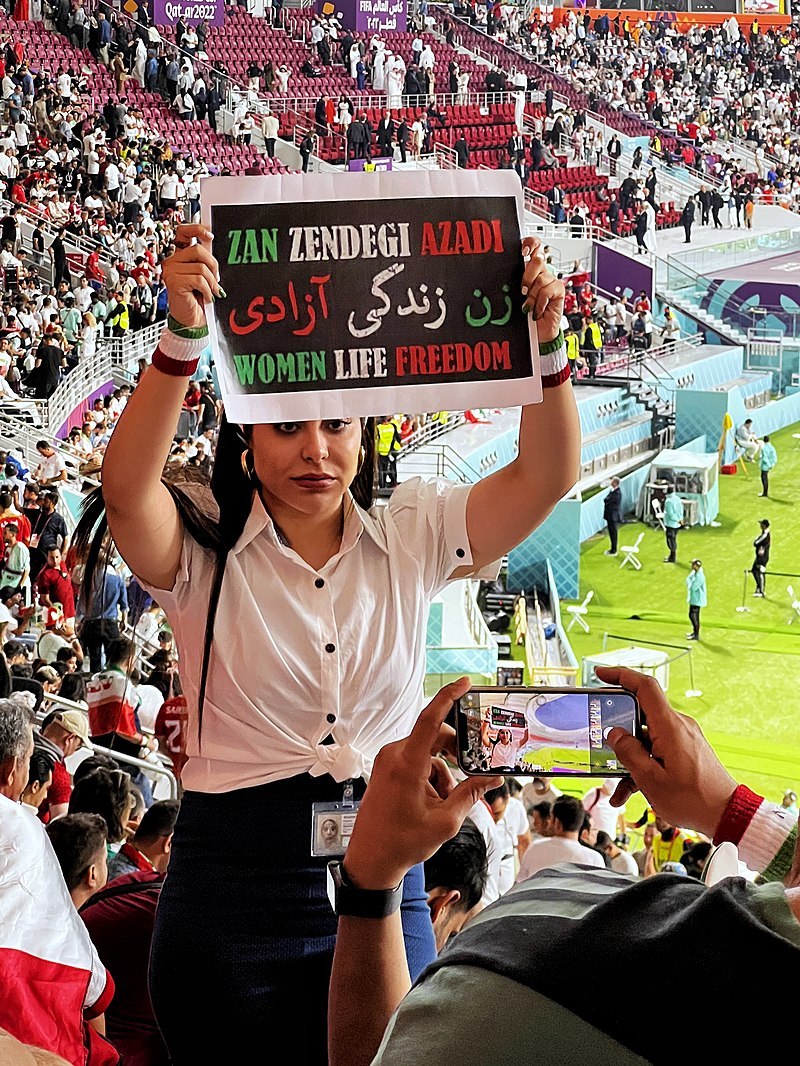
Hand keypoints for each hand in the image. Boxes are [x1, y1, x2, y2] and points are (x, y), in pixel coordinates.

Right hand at [161, 224, 221, 329]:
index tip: (210, 236)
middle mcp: (172, 261)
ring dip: (212, 282)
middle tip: (216, 279)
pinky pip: (199, 279)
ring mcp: (170, 271)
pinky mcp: (173, 281)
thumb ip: (205, 262)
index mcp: (179, 257)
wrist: (191, 321)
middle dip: (213, 265)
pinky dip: (208, 290)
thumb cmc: (197, 300)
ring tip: (212, 291)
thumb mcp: (203, 277)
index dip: (196, 229)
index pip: (183, 232)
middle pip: (198, 250)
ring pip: (201, 266)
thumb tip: (212, 246)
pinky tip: (207, 297)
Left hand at [343, 678, 501, 889]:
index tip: (465, 682)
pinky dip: (430, 776)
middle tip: (473, 767)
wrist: (371, 861)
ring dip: (444, 771)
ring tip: (447, 802)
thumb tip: (492, 779)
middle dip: (456, 752)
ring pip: (428, 753)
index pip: (430, 719)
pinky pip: (416, 762)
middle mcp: (394, 756)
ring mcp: (388, 763)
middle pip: (434, 737)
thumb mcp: (445, 820)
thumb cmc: (401, 842)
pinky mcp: (386, 770)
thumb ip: (470, 794)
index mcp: (407, 763)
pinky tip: (434, 802)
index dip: (449, 696)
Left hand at [521, 236, 563, 343]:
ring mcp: (551, 280)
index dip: (530, 243)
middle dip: (527, 276)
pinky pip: (548, 290)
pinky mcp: (559, 290)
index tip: (523, 251)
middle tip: (523, 290)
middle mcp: (541, 272)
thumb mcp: (514, 295)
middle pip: (537, 260)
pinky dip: (540, 303)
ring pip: (542, 278)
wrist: (535, 333)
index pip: (533, 246)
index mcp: (528, 269)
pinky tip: (537, 310)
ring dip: (532, 296)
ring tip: (528, 306)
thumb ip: (514, 281)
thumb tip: (503, 269)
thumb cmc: (522, 314)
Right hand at [598, 666, 737, 837]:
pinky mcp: (685, 750)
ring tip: (617, 786)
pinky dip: (643, 767)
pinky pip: (656, 750)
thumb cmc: (694, 799)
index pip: (644, 686)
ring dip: (629, 759)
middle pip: (639, 714)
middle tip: (599, 741)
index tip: (600, 674)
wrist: (727, 814)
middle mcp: (677, 726)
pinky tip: (630, 792)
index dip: (621, 675)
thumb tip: (614, 734)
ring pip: (645, 738)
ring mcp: (682, 738)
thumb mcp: (650, 779)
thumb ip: (628, 753)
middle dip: (617, 730)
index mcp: (669, 727)